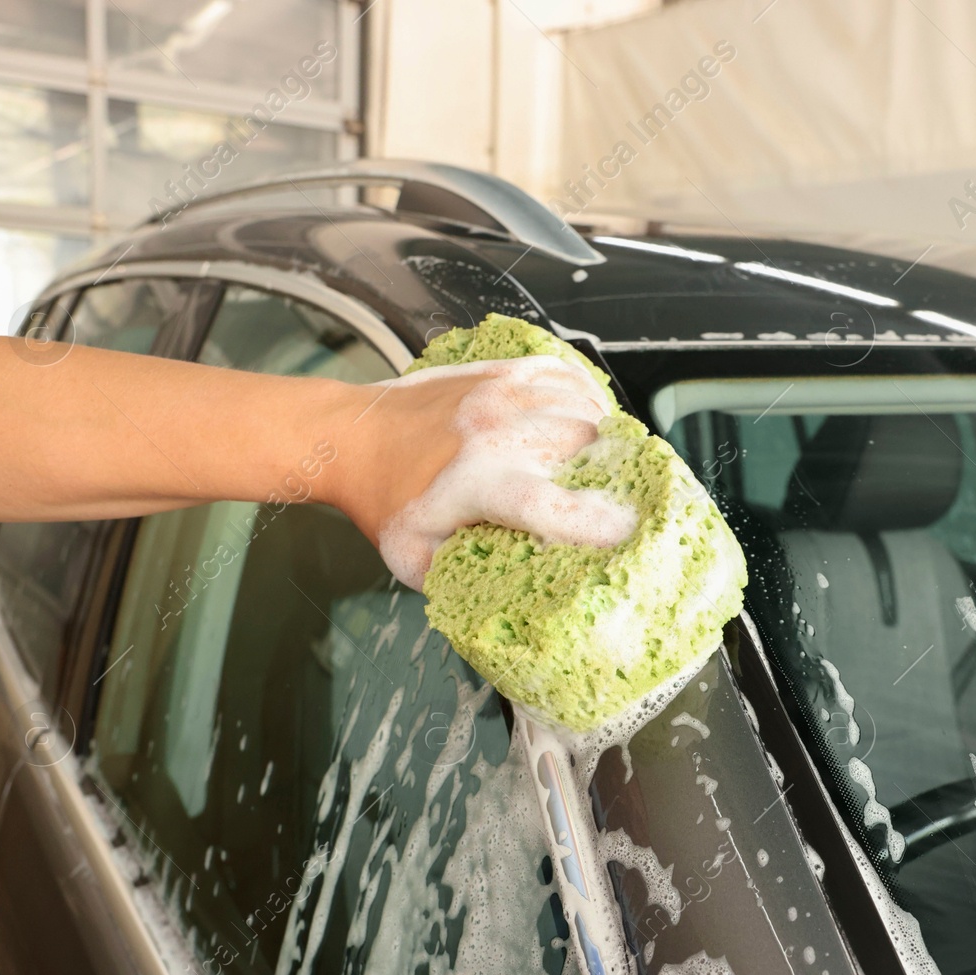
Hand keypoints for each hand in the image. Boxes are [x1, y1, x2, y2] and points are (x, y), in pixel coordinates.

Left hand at [329, 355, 638, 588]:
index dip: (597, 524)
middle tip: (610, 498)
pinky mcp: (503, 372)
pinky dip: (586, 396)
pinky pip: (568, 375)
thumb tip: (512, 602)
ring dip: (600, 436)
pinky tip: (585, 416)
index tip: (626, 534)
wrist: (349, 433)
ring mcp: (504, 394)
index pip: (554, 506)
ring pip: (585, 407)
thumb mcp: (416, 561)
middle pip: (587, 449)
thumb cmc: (383, 496)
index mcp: (480, 483)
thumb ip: (466, 582)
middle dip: (606, 475)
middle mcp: (499, 433)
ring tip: (597, 462)